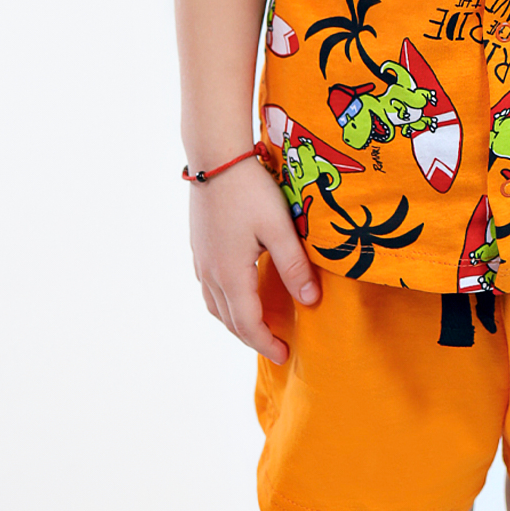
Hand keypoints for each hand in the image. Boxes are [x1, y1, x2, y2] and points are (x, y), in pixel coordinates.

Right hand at [189, 155, 318, 363]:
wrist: (215, 156)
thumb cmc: (250, 189)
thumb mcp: (279, 227)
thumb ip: (294, 265)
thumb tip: (310, 302)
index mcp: (230, 274)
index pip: (248, 324)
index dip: (267, 343)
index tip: (285, 355)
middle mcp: (210, 273)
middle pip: (229, 320)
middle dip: (252, 337)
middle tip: (275, 346)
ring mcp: (201, 259)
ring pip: (215, 305)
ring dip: (235, 321)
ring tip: (257, 325)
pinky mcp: (199, 245)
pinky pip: (209, 287)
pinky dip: (224, 301)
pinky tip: (237, 290)